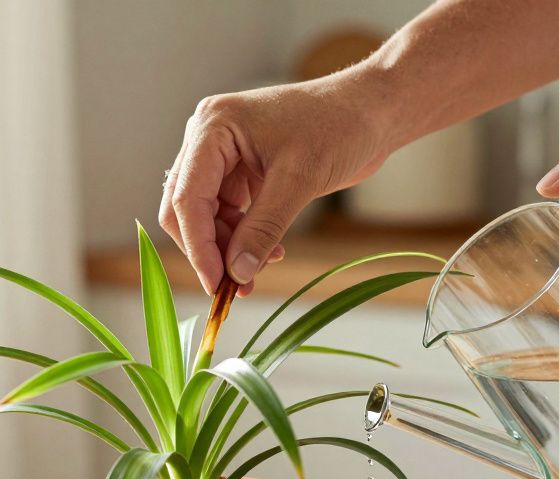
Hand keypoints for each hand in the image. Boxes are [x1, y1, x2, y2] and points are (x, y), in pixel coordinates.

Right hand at [159, 70, 393, 294]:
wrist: (372, 111)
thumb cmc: (339, 125)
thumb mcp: (299, 180)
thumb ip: (263, 229)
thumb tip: (236, 273)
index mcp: (213, 126)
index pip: (187, 197)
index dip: (198, 246)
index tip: (216, 284)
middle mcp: (209, 138)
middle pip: (186, 208)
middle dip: (209, 249)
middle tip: (232, 287)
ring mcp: (224, 155)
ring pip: (206, 216)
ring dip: (228, 248)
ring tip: (258, 272)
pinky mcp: (242, 171)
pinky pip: (229, 214)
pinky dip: (244, 238)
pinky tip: (272, 252)